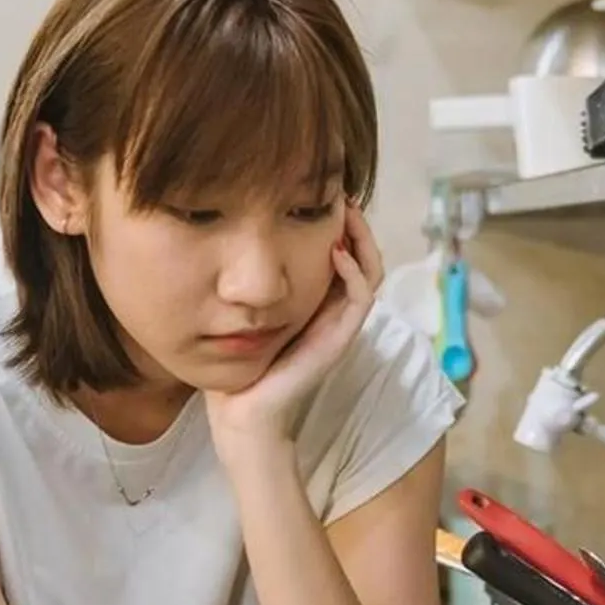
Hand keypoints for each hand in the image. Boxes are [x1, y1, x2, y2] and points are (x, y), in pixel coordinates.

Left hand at [204, 203, 383, 456]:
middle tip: (342, 194)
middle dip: (356, 223)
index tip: (324, 194)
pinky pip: (361, 298)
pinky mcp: (340, 339)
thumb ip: (251, 283)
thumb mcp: (243, 310)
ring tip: (346, 212)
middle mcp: (333, 311)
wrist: (241, 411)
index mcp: (316, 303)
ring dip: (362, 240)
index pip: (345, 254)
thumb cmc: (237, 363)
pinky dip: (354, 271)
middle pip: (364, 257)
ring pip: (370, 272)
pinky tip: (336, 250)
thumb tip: (234, 239)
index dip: (341, 224)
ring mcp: (339, 325)